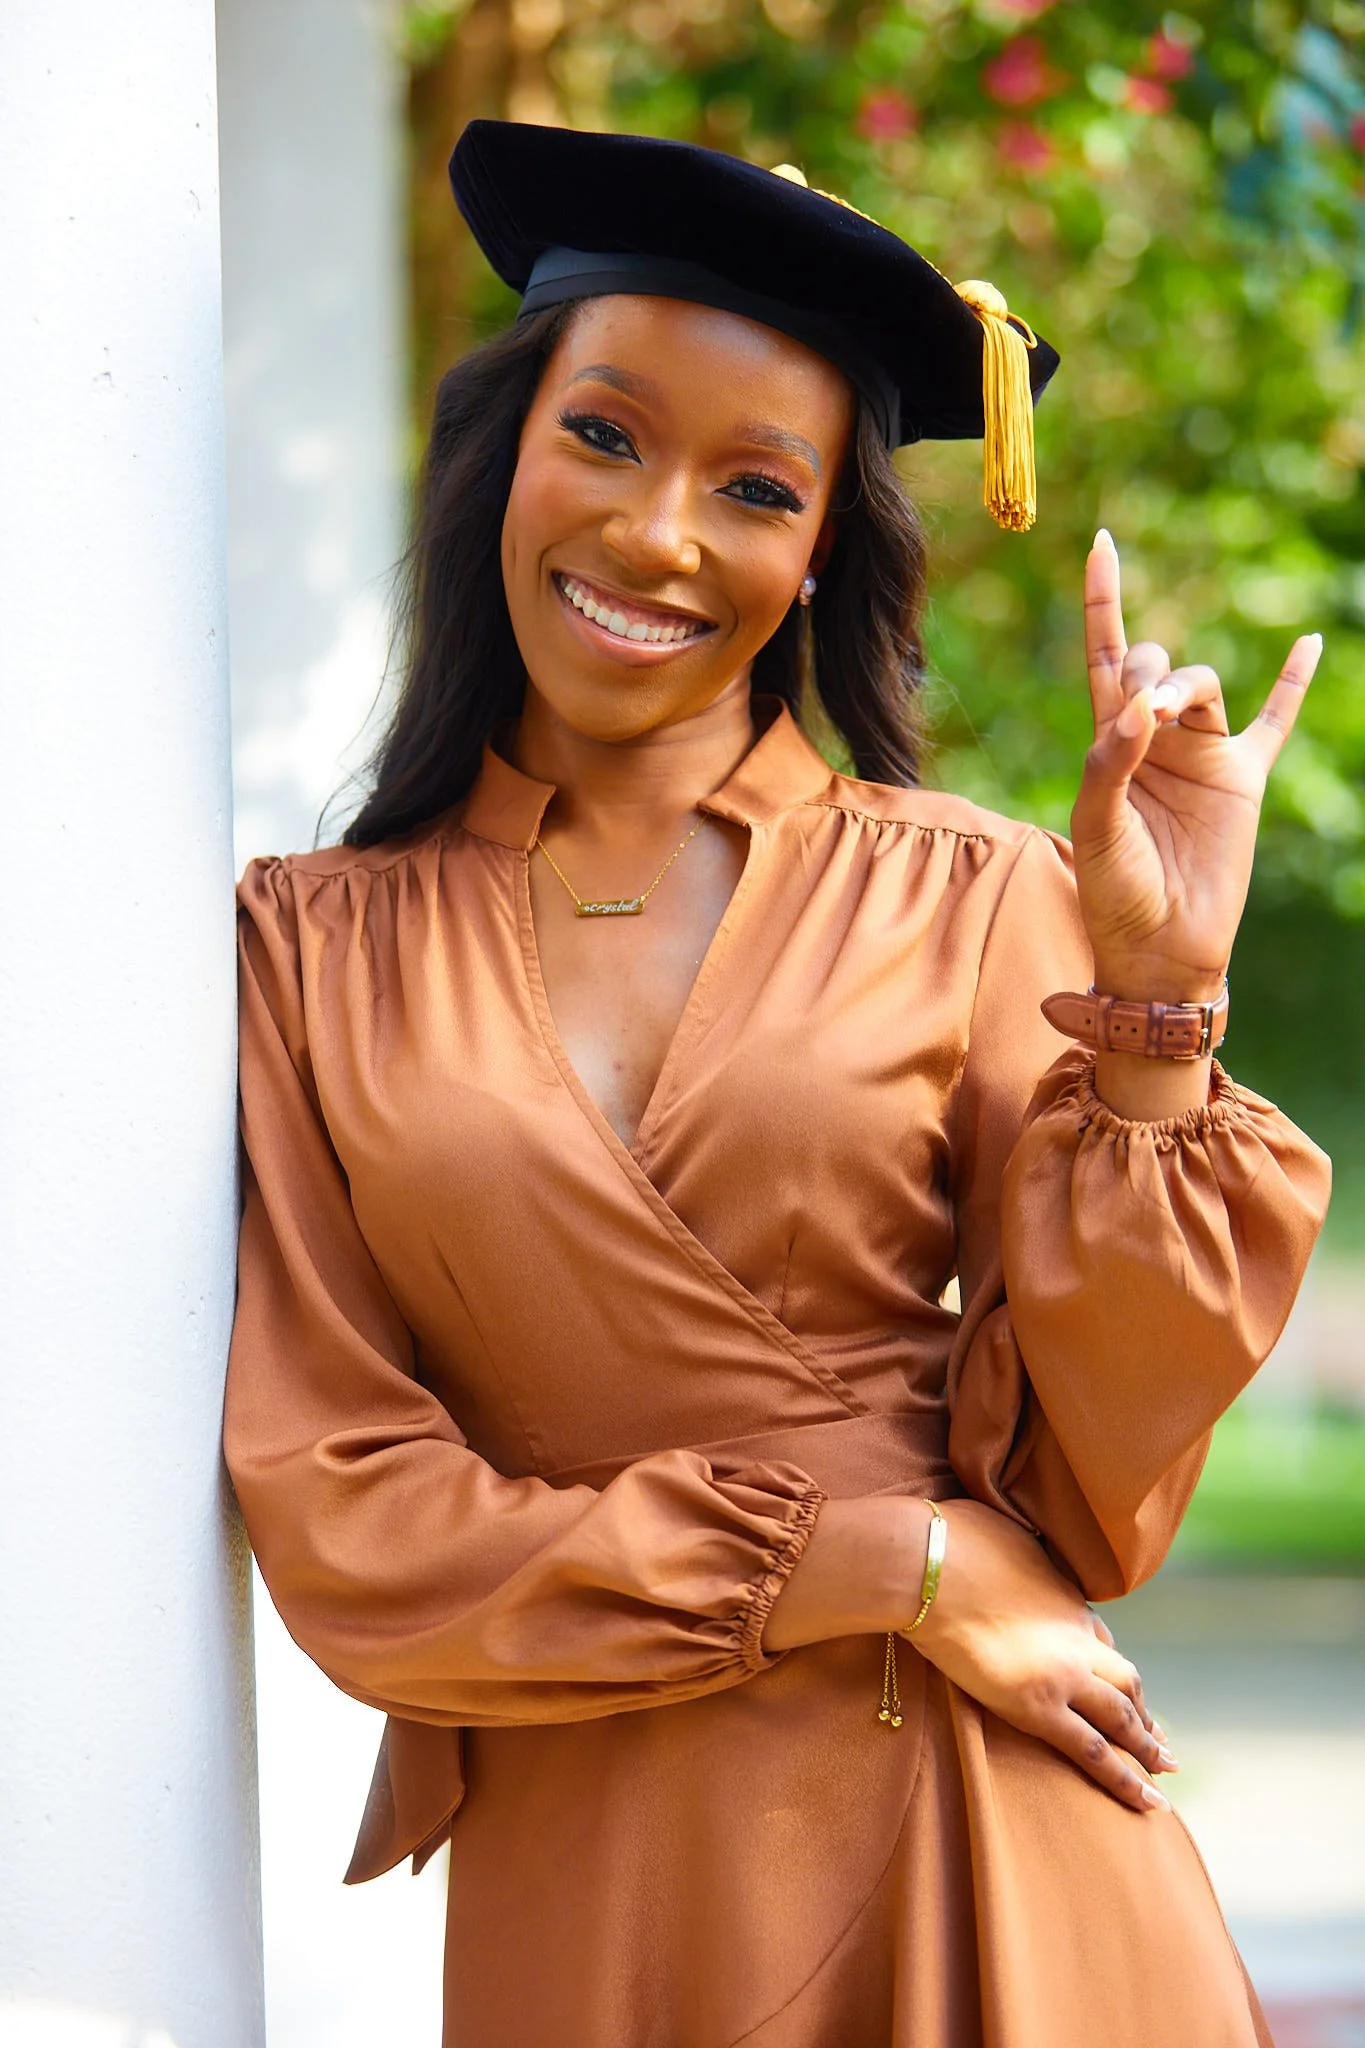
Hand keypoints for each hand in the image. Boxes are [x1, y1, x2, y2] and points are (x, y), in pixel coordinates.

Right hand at [909, 1499, 1175, 1813]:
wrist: (927, 1565)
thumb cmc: (949, 1541)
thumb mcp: (1003, 1536)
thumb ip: (1019, 1558)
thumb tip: (1007, 1552)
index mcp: (1066, 1597)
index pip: (1100, 1637)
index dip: (1111, 1667)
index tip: (1118, 1687)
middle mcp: (1077, 1637)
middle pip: (1125, 1679)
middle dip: (1144, 1711)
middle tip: (1160, 1738)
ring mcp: (1063, 1673)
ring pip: (1123, 1717)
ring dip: (1149, 1746)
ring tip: (1167, 1770)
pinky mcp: (1038, 1707)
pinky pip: (1094, 1752)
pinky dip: (1126, 1778)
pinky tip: (1149, 1802)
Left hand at [1075, 528, 1321, 1003]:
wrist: (1158, 948)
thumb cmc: (1113, 891)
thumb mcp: (1094, 825)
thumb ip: (1110, 761)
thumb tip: (1140, 705)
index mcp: (1108, 742)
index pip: (1104, 656)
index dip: (1104, 600)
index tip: (1102, 542)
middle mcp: (1155, 740)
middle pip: (1154, 663)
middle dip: (1145, 668)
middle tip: (1142, 712)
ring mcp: (1203, 756)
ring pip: (1204, 684)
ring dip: (1187, 683)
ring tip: (1167, 712)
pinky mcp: (1243, 780)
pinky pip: (1276, 721)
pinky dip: (1293, 686)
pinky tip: (1310, 645)